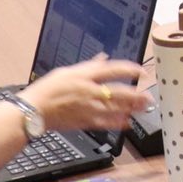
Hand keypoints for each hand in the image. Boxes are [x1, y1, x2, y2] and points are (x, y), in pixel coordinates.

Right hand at [17, 56, 146, 134]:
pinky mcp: (83, 121)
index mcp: (84, 76)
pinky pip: (104, 122)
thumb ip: (88, 66)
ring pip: (114, 108)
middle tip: (149, 96)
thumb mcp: (67, 71)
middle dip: (136, 95)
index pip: (111, 70)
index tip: (140, 71)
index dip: (129, 70)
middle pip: (118, 92)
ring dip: (131, 109)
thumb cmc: (47, 90)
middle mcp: (88, 91)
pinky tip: (127, 123)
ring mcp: (87, 108)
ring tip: (144, 108)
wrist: (33, 110)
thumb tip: (103, 59)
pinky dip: (117, 123)